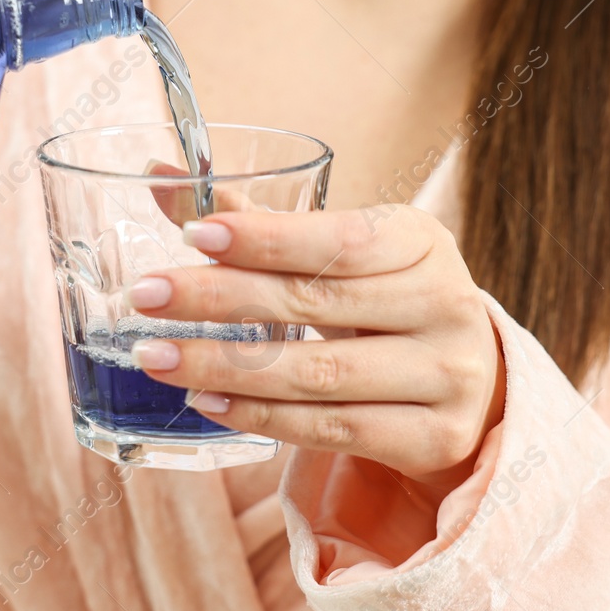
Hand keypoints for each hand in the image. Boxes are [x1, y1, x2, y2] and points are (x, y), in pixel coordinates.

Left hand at [126, 206, 505, 493]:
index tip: (192, 233)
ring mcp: (447, 376)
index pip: (338, 238)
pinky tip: (205, 401)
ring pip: (317, 375)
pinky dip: (260, 416)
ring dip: (223, 366)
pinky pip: (330, 429)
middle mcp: (446, 304)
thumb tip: (160, 172)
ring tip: (156, 356)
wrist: (465, 382)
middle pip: (315, 303)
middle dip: (219, 298)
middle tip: (144, 295)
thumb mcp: (340, 252)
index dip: (265, 238)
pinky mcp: (434, 438)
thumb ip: (256, 222)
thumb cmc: (383, 301)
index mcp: (422, 241)